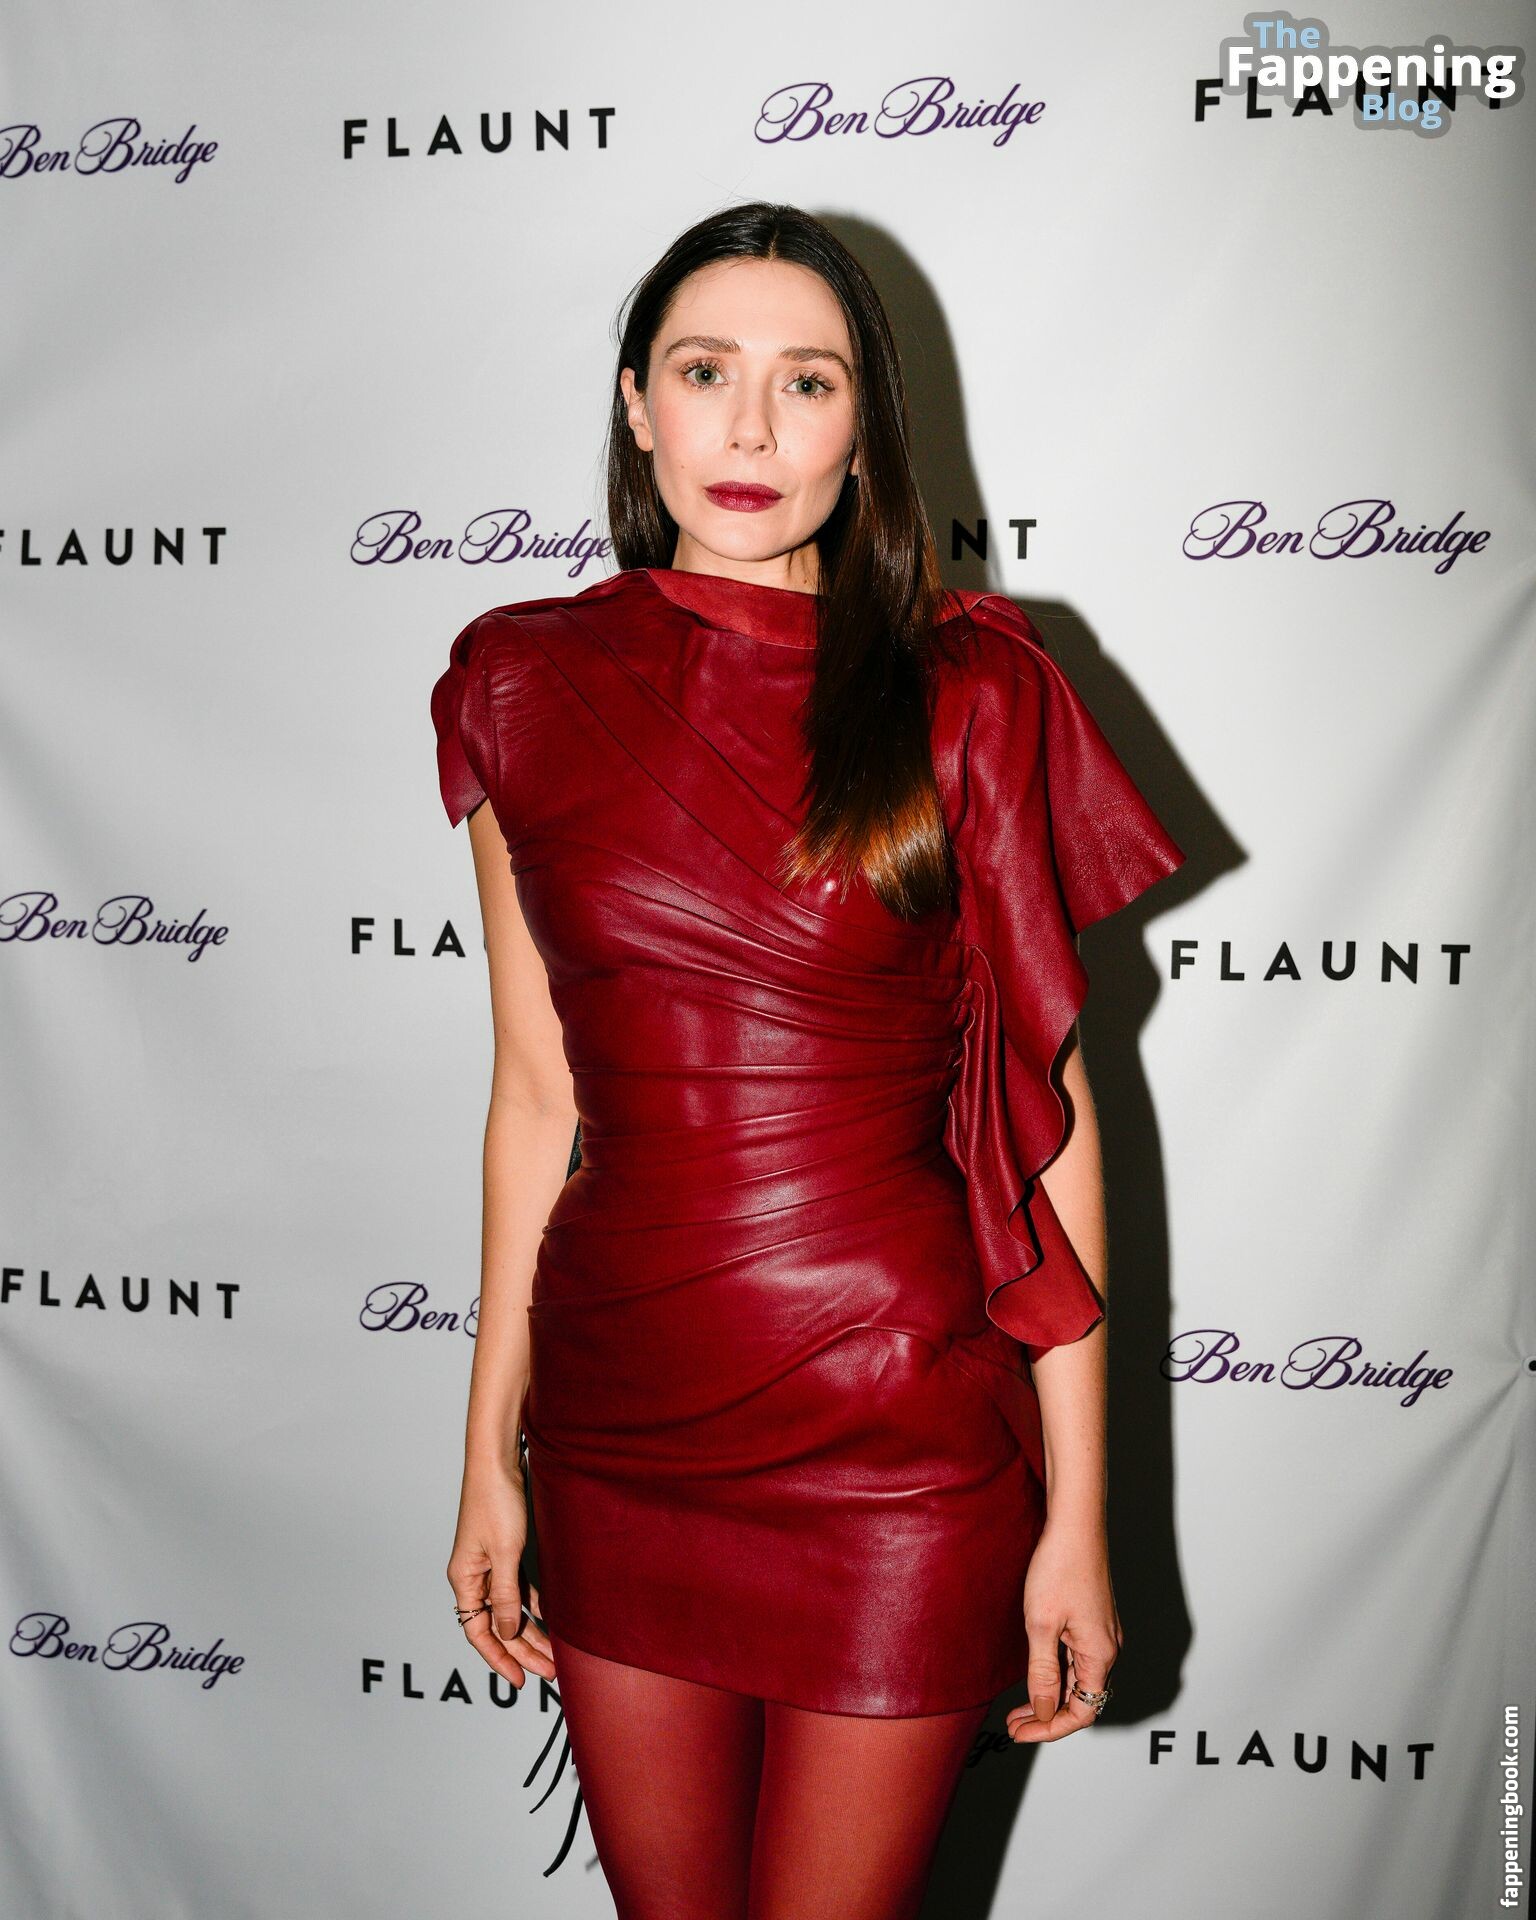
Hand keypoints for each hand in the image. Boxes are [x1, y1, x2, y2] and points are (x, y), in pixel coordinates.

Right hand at [447, 1460, 556, 1687]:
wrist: (498, 1461)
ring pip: (510, 1608)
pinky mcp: (506, 1550)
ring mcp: (490, 1564)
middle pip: (496, 1625)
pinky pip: (519, 1588)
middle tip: (549, 1671)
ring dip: (531, 1630)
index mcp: (464, 1579)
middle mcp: (474, 1576)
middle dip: (522, 1650)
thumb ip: (505, 1595)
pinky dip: (534, 1605)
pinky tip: (552, 1618)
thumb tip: (505, 1630)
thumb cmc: (495, 1501)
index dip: (499, 1659)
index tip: (520, 1680)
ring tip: (554, 1653)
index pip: (479, 1632)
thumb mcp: (505, 1553)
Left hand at [1005, 1517, 1120, 1743]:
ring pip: (1078, 1680)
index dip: (1050, 1729)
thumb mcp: (1042, 1625)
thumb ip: (1043, 1672)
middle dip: (1047, 1717)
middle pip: (1081, 1699)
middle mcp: (1107, 1648)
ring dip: (1049, 1696)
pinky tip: (1034, 1675)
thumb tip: (1044, 1711)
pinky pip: (1077, 1660)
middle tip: (1013, 1725)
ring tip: (1018, 1708)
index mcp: (1100, 1655)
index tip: (1020, 1733)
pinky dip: (1055, 1674)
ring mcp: (1101, 1633)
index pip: (1082, 1712)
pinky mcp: (1092, 1620)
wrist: (1075, 1524)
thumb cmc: (1060, 1567)